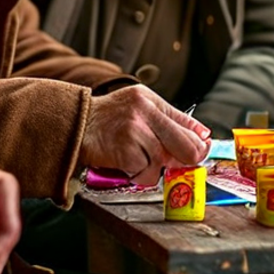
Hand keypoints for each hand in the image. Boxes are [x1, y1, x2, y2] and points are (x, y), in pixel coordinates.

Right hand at [81, 85, 210, 185]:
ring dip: (153, 168)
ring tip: (136, 157)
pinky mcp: (126, 152)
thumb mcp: (137, 106)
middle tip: (181, 165)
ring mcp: (135, 131)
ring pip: (164, 163)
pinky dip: (138, 174)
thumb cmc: (106, 120)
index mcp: (149, 99)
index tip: (202, 151)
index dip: (200, 143)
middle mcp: (144, 112)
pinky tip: (125, 163)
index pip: (187, 123)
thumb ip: (166, 118)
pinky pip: (146, 173)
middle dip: (188, 160)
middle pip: (186, 146)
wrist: (72, 126)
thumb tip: (201, 136)